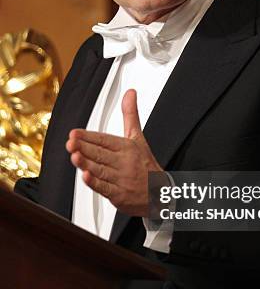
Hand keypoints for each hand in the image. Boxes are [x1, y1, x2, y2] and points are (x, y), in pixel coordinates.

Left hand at [65, 89, 163, 216]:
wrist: (160, 193)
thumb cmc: (146, 164)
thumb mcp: (138, 137)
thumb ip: (130, 115)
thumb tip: (130, 93)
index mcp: (127, 147)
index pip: (105, 140)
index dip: (89, 137)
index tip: (75, 133)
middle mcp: (124, 162)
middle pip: (101, 154)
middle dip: (85, 148)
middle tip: (71, 143)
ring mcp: (121, 179)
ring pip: (101, 170)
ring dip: (87, 163)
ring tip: (74, 156)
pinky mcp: (118, 195)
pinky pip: (105, 188)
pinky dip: (95, 183)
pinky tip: (85, 177)